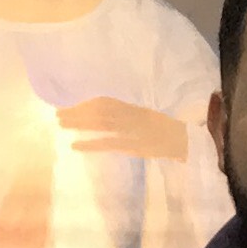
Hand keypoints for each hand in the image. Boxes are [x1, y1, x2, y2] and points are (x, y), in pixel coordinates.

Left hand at [57, 97, 191, 162]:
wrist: (188, 142)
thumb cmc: (169, 133)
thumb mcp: (148, 119)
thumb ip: (130, 116)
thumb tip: (109, 117)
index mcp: (135, 108)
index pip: (106, 101)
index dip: (87, 102)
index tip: (71, 103)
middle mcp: (131, 115)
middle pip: (99, 109)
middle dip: (77, 111)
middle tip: (58, 113)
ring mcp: (132, 130)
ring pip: (100, 123)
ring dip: (79, 123)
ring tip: (61, 124)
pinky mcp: (133, 146)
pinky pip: (108, 143)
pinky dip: (90, 144)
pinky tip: (75, 145)